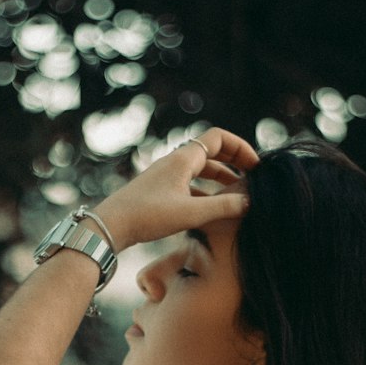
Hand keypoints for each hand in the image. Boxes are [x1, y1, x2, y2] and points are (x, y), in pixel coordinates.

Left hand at [90, 127, 257, 251]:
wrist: (110, 226)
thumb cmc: (148, 216)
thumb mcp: (191, 213)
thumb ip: (222, 207)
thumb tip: (249, 201)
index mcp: (183, 159)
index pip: (218, 138)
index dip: (240, 148)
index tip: (256, 165)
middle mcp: (174, 163)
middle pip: (211, 152)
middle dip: (234, 161)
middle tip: (253, 175)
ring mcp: (165, 177)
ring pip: (200, 170)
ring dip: (220, 177)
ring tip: (237, 192)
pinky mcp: (159, 192)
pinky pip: (189, 184)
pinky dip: (205, 190)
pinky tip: (212, 208)